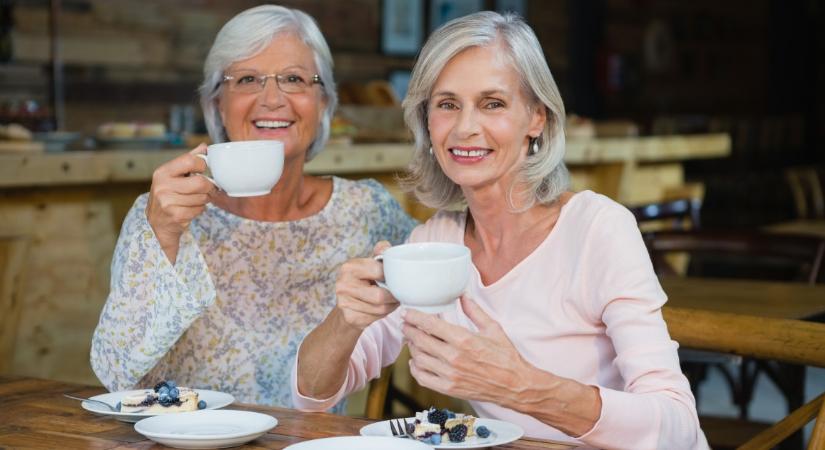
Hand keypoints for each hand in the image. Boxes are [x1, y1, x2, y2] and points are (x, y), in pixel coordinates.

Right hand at [146, 143, 215, 260]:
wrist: (156, 222)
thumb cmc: (168, 194)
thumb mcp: (174, 174)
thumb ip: (189, 159)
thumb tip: (204, 146)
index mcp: (163, 172)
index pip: (190, 161)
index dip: (202, 165)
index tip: (203, 170)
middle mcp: (162, 186)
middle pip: (200, 182)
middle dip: (208, 186)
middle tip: (207, 188)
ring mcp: (168, 202)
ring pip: (202, 197)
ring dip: (204, 199)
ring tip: (195, 199)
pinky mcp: (176, 215)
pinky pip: (199, 209)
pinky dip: (200, 209)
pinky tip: (191, 208)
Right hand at [334, 241, 399, 329]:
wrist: (346, 305)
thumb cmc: (363, 281)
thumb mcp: (370, 264)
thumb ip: (380, 252)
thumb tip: (386, 248)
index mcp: (349, 267)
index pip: (379, 271)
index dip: (391, 276)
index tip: (395, 278)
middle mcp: (343, 284)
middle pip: (380, 295)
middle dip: (393, 296)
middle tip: (398, 293)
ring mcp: (344, 303)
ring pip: (380, 308)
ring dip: (391, 306)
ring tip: (392, 300)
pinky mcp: (350, 317)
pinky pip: (376, 317)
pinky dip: (384, 314)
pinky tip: (383, 308)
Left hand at [402, 295, 539, 405]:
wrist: (515, 385)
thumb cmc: (506, 357)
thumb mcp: (493, 328)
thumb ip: (475, 311)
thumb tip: (463, 295)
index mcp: (464, 339)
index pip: (431, 325)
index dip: (414, 317)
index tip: (407, 313)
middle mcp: (454, 357)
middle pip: (421, 341)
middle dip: (409, 330)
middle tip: (405, 324)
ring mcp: (450, 375)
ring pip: (419, 358)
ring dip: (412, 348)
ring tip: (412, 340)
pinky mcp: (450, 389)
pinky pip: (423, 378)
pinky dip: (415, 369)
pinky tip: (416, 362)